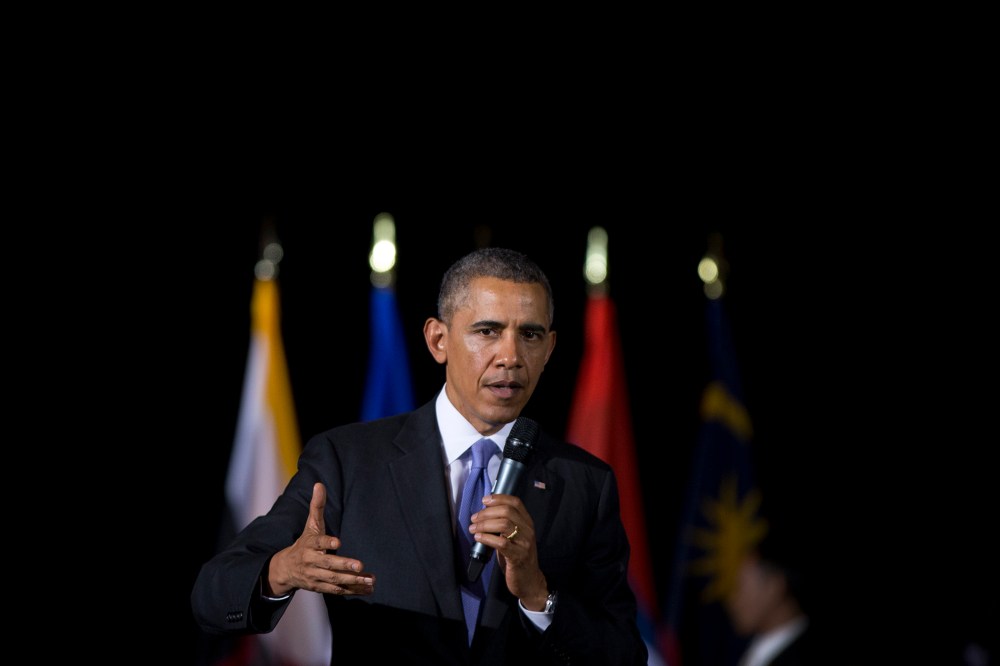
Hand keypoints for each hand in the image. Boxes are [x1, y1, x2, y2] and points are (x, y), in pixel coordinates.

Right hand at [265, 482, 375, 596]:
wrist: (286, 569)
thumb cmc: (304, 543)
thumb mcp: (310, 525)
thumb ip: (317, 506)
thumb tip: (319, 484)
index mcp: (309, 545)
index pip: (318, 543)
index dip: (327, 542)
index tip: (338, 542)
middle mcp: (311, 561)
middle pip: (328, 564)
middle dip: (344, 565)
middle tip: (360, 565)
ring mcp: (316, 576)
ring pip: (335, 580)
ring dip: (353, 581)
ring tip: (370, 580)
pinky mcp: (321, 587)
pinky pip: (338, 590)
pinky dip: (353, 590)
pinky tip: (368, 589)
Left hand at [471, 493, 548, 610]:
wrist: (529, 580)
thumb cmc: (517, 557)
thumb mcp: (513, 537)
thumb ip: (503, 525)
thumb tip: (484, 513)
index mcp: (527, 523)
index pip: (515, 503)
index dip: (499, 498)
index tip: (485, 500)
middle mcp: (528, 530)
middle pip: (507, 512)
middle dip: (487, 512)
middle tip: (474, 518)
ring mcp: (524, 543)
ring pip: (504, 525)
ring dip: (485, 524)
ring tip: (473, 528)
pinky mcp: (517, 556)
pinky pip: (501, 543)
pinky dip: (487, 538)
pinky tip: (478, 538)